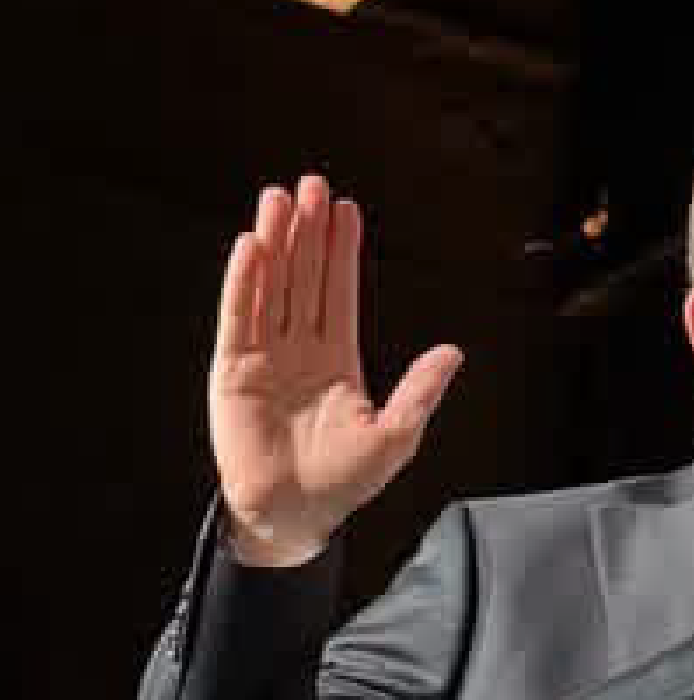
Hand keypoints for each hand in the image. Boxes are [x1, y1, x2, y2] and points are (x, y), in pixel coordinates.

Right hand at [209, 174, 462, 565]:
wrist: (295, 514)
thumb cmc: (344, 481)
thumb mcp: (396, 435)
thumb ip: (420, 391)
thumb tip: (453, 352)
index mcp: (338, 360)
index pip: (340, 293)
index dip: (342, 252)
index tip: (347, 210)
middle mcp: (300, 350)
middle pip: (304, 278)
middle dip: (309, 233)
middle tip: (313, 185)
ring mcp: (265, 357)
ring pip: (272, 288)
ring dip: (276, 244)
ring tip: (279, 200)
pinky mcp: (234, 372)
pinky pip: (240, 319)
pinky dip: (244, 284)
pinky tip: (251, 248)